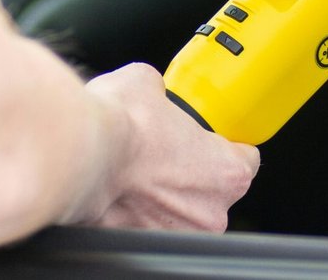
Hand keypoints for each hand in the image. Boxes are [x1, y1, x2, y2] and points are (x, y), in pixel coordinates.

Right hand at [79, 63, 259, 232]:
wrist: (81, 156)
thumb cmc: (121, 125)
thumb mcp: (146, 82)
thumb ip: (161, 90)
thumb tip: (152, 89)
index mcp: (226, 172)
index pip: (246, 161)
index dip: (229, 146)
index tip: (214, 141)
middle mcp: (209, 212)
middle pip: (213, 191)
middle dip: (192, 172)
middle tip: (165, 152)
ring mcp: (177, 234)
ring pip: (181, 212)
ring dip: (166, 195)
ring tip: (138, 171)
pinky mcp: (143, 245)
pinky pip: (148, 225)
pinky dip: (138, 212)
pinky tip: (121, 189)